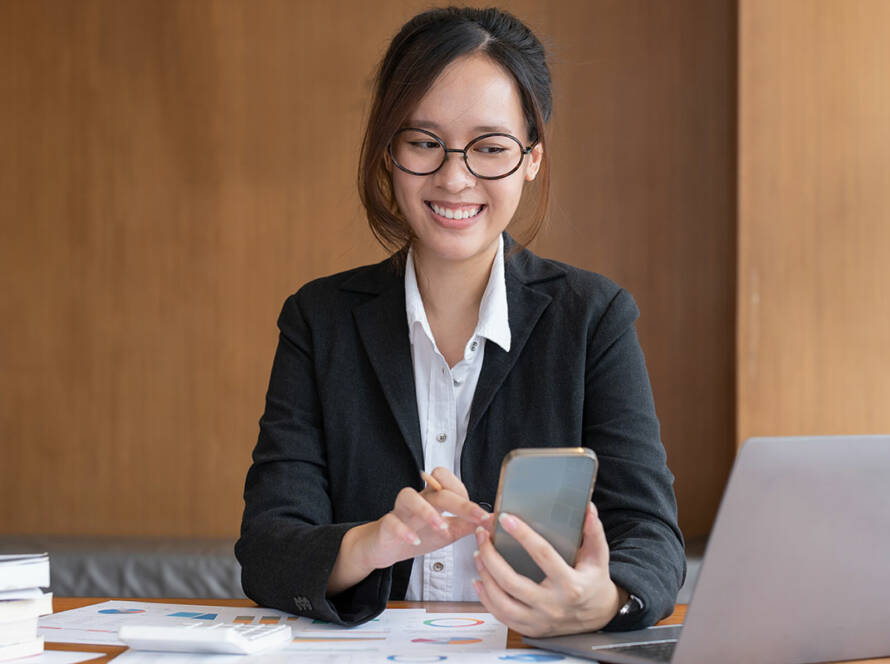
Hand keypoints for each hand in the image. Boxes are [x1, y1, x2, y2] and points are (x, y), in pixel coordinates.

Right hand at [328, 467, 490, 594]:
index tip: (483, 515)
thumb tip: (493, 519)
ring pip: (409, 496)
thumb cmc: (418, 535)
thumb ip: (468, 525)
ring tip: (441, 527)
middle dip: (459, 502)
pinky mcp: (386, 526)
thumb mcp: (448, 532)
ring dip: (427, 511)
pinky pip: (392, 522)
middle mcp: (417, 499)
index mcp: (433, 498)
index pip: (449, 482)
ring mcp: (400, 511)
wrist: (385, 547)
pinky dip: (404, 531)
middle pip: (437, 490)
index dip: (466, 495)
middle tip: (476, 516)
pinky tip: (415, 541)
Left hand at [472, 503, 623, 636]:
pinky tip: (479, 580)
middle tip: (482, 535)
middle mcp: (553, 605)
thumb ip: (593, 531)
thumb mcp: (598, 556)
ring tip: (478, 555)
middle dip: (491, 556)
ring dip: (485, 576)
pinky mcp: (532, 629)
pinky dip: (486, 599)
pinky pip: (502, 616)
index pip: (542, 555)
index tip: (505, 518)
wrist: (599, 616)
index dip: (522, 534)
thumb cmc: (594, 582)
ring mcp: (541, 620)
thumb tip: (588, 508)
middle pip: (512, 581)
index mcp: (571, 585)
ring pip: (502, 602)